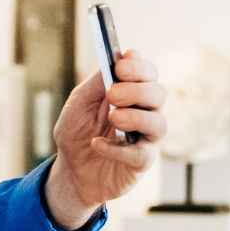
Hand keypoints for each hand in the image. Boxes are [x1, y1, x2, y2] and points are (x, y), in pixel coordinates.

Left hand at [45, 49, 163, 228]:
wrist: (70, 171)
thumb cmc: (76, 134)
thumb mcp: (78, 104)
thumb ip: (97, 83)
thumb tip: (117, 59)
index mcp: (131, 93)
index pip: (148, 73)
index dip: (139, 67)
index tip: (122, 66)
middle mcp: (144, 112)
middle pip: (158, 93)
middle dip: (136, 90)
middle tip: (112, 95)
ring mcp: (146, 137)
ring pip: (158, 122)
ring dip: (135, 117)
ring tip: (112, 118)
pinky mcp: (142, 161)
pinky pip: (141, 153)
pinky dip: (118, 148)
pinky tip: (97, 144)